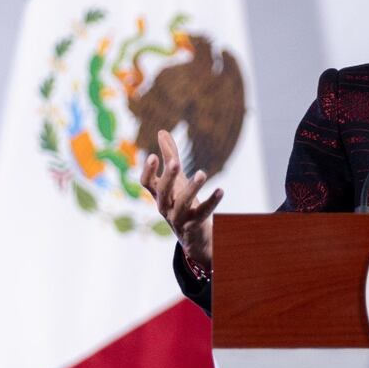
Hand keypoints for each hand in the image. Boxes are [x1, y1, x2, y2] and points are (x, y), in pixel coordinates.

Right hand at [140, 129, 223, 268]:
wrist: (192, 236)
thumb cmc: (181, 201)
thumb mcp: (175, 179)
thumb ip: (170, 155)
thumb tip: (161, 131)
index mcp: (158, 194)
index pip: (146, 183)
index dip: (148, 171)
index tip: (153, 156)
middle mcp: (164, 206)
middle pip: (162, 192)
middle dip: (168, 177)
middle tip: (176, 162)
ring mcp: (178, 218)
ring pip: (182, 203)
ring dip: (192, 188)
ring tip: (202, 173)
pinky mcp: (194, 225)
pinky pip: (202, 213)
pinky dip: (212, 201)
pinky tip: (221, 190)